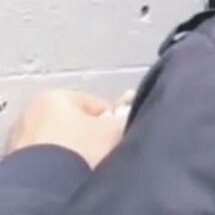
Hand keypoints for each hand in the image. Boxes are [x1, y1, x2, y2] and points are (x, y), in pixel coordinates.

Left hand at [6, 90, 126, 167]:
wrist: (47, 182)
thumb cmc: (81, 147)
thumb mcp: (113, 129)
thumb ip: (126, 117)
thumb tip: (131, 112)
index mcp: (57, 96)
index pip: (97, 105)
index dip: (113, 121)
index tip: (119, 136)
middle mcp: (35, 110)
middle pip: (77, 122)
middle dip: (92, 135)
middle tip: (105, 151)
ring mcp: (25, 135)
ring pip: (63, 139)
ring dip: (76, 149)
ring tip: (88, 163)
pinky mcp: (21, 158)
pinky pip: (51, 155)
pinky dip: (62, 161)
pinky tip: (72, 171)